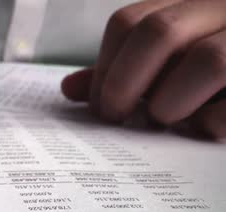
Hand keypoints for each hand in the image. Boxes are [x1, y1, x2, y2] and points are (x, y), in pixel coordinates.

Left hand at [61, 0, 225, 138]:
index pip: (129, 22)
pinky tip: (204, 131)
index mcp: (194, 6)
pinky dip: (215, 122)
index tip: (99, 105)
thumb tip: (70, 89)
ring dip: (172, 102)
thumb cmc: (210, 81)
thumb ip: (126, 75)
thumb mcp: (169, 67)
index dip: (105, 66)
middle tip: (116, 117)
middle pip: (158, 32)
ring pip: (209, 60)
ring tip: (166, 121)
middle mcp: (224, 10)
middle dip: (125, 83)